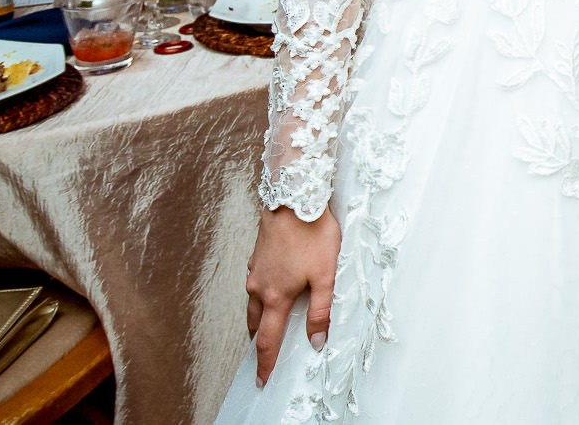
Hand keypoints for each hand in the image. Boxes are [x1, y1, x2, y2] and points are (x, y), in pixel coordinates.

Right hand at [245, 206, 341, 385]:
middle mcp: (259, 287)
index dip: (265, 362)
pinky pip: (256, 282)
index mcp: (276, 297)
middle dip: (259, 341)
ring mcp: (255, 270)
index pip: (267, 339)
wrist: (293, 198)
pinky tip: (271, 288)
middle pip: (255, 323)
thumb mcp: (326, 274)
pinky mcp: (258, 255)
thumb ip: (321, 310)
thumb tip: (316, 342)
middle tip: (263, 356)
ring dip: (257, 318)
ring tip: (266, 326)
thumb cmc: (312, 234)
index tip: (262, 379)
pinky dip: (260, 293)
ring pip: (253, 302)